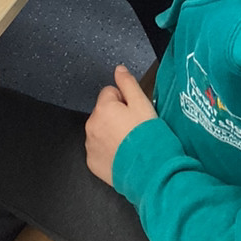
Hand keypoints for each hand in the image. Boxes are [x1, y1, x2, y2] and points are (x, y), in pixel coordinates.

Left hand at [85, 65, 157, 185]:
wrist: (150, 171)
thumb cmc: (148, 137)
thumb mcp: (142, 104)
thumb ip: (128, 83)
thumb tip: (119, 69)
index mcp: (103, 108)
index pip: (110, 92)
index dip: (125, 101)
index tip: (134, 113)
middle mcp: (91, 126)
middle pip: (103, 112)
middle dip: (116, 116)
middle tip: (134, 129)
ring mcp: (90, 145)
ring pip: (100, 130)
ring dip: (111, 133)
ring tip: (130, 143)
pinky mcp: (92, 162)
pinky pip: (98, 149)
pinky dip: (108, 150)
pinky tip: (123, 155)